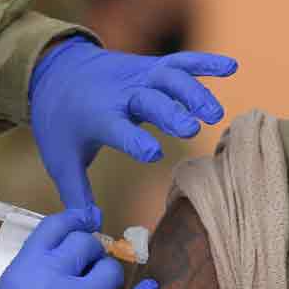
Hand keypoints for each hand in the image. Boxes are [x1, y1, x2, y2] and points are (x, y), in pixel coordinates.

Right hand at [0, 206, 158, 288]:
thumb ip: (36, 268)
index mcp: (25, 267)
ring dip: (108, 278)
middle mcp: (52, 279)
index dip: (76, 220)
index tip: (87, 222)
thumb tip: (69, 250)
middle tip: (88, 267)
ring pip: (110, 272)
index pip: (57, 226)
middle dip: (91, 253)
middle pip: (87, 245)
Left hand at [28, 39, 236, 213]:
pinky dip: (205, 62)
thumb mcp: (60, 159)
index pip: (118, 129)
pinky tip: (232, 68)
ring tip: (214, 114)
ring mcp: (138, 76)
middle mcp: (121, 94)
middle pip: (149, 99)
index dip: (134, 140)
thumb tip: (92, 226)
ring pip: (169, 77)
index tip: (153, 153)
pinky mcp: (151, 66)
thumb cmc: (60, 121)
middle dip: (170, 112)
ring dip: (193, 92)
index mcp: (98, 117)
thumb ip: (76, 195)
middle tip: (191, 129)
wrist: (56, 70)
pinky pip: (180, 62)